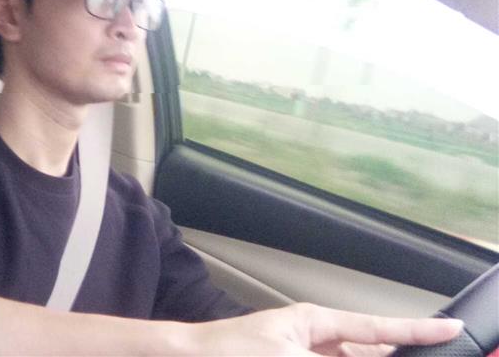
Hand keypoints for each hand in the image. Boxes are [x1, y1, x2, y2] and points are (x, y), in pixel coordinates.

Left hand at [189, 303, 462, 355]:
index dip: (414, 330)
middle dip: (392, 355)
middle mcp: (310, 340)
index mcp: (313, 323)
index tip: (448, 328)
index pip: (374, 327)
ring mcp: (299, 356)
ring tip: (399, 356)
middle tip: (427, 354)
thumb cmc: (228, 350)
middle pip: (364, 351)